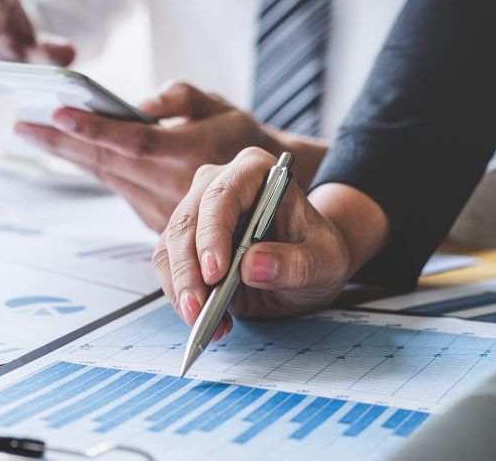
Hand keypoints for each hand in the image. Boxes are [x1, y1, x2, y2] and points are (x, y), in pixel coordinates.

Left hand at [14, 81, 324, 231]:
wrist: (269, 199)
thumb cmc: (243, 141)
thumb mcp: (225, 108)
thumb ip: (184, 98)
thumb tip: (146, 101)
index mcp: (189, 155)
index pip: (133, 141)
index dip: (94, 128)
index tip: (58, 112)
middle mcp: (170, 185)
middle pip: (106, 161)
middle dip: (62, 142)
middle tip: (23, 123)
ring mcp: (160, 206)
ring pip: (106, 176)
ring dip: (68, 155)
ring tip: (32, 132)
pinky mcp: (155, 219)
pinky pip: (116, 189)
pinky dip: (90, 167)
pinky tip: (68, 151)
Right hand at [153, 148, 387, 339]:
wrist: (309, 264)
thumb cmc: (318, 252)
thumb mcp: (325, 262)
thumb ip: (297, 264)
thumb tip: (253, 266)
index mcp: (255, 172)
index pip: (221, 195)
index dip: (212, 233)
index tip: (215, 273)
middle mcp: (218, 185)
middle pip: (186, 222)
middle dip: (187, 271)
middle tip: (198, 311)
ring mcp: (197, 212)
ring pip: (169, 247)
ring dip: (181, 289)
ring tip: (204, 323)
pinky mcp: (186, 242)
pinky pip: (170, 268)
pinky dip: (182, 297)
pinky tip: (209, 321)